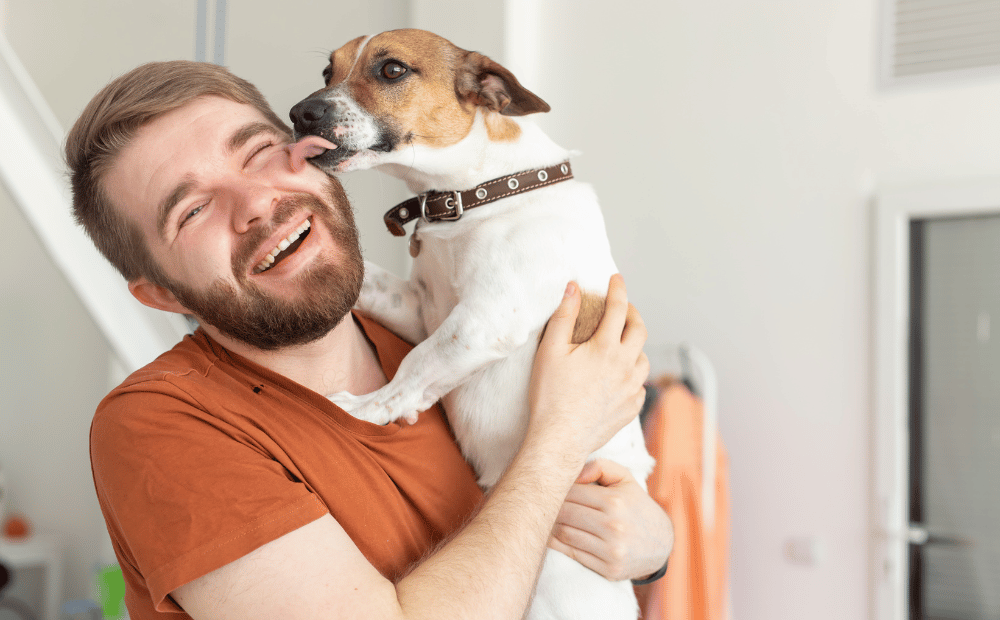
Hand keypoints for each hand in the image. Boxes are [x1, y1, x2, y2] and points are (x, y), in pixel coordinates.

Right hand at [527, 275, 649, 464]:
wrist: (560, 439)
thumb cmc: (550, 395)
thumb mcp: (550, 350)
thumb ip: (564, 315)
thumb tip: (574, 288)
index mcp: (606, 348)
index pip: (618, 308)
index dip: (618, 290)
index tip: (617, 279)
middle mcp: (626, 366)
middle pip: (640, 330)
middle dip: (633, 314)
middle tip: (624, 309)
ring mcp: (632, 389)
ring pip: (645, 359)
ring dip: (636, 346)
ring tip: (624, 344)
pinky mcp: (631, 408)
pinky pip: (641, 386)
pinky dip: (634, 376)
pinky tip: (622, 377)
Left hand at [549, 459, 672, 581]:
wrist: (661, 544)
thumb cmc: (636, 506)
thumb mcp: (625, 479)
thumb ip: (600, 467)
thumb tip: (574, 474)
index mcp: (615, 501)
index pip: (571, 491)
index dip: (557, 489)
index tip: (550, 488)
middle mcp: (613, 526)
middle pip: (564, 513)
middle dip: (550, 507)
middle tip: (540, 503)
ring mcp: (611, 550)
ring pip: (564, 533)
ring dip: (550, 526)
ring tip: (545, 518)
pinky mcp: (608, 569)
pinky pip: (572, 554)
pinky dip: (557, 544)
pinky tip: (553, 535)